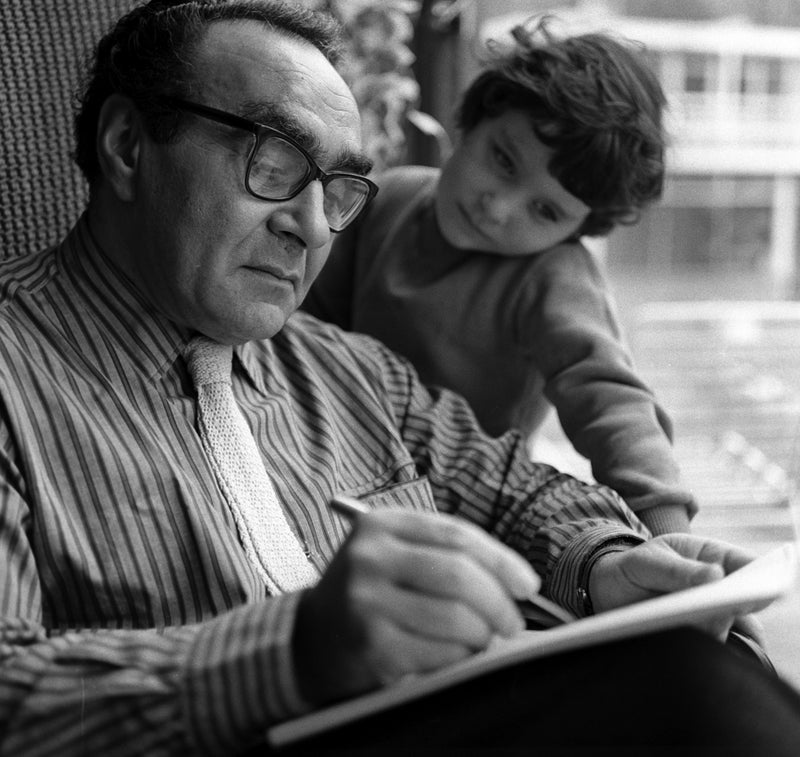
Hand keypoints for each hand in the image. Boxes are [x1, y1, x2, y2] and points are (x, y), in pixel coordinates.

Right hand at [292, 509, 540, 705]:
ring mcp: (366, 602)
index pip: (457, 535)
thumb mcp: (393, 554)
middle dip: (498, 602)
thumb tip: (514, 579)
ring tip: (482, 637)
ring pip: (454, 617)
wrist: (310, 636)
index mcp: (380, 525)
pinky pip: (439, 653)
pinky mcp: (371, 645)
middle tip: (511, 620)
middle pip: (459, 575)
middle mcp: (369, 557)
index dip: (501, 560)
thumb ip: (443, 553)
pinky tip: (454, 653)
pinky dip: (459, 656)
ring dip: (482, 633)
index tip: (526, 583)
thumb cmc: (367, 591)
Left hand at [588, 534, 767, 639]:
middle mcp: (720, 590)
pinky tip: (686, 644)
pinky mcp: (697, 641)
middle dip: (736, 606)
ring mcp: (711, 617)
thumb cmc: (636, 568)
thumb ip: (678, 570)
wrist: (609, 592)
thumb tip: (716, 575)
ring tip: (698, 622)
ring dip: (714, 628)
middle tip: (724, 608)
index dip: (756, 577)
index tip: (749, 587)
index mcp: (714, 558)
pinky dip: (700, 648)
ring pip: (730, 629)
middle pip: (744, 601)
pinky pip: (709, 648)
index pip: (747, 565)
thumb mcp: (649, 561)